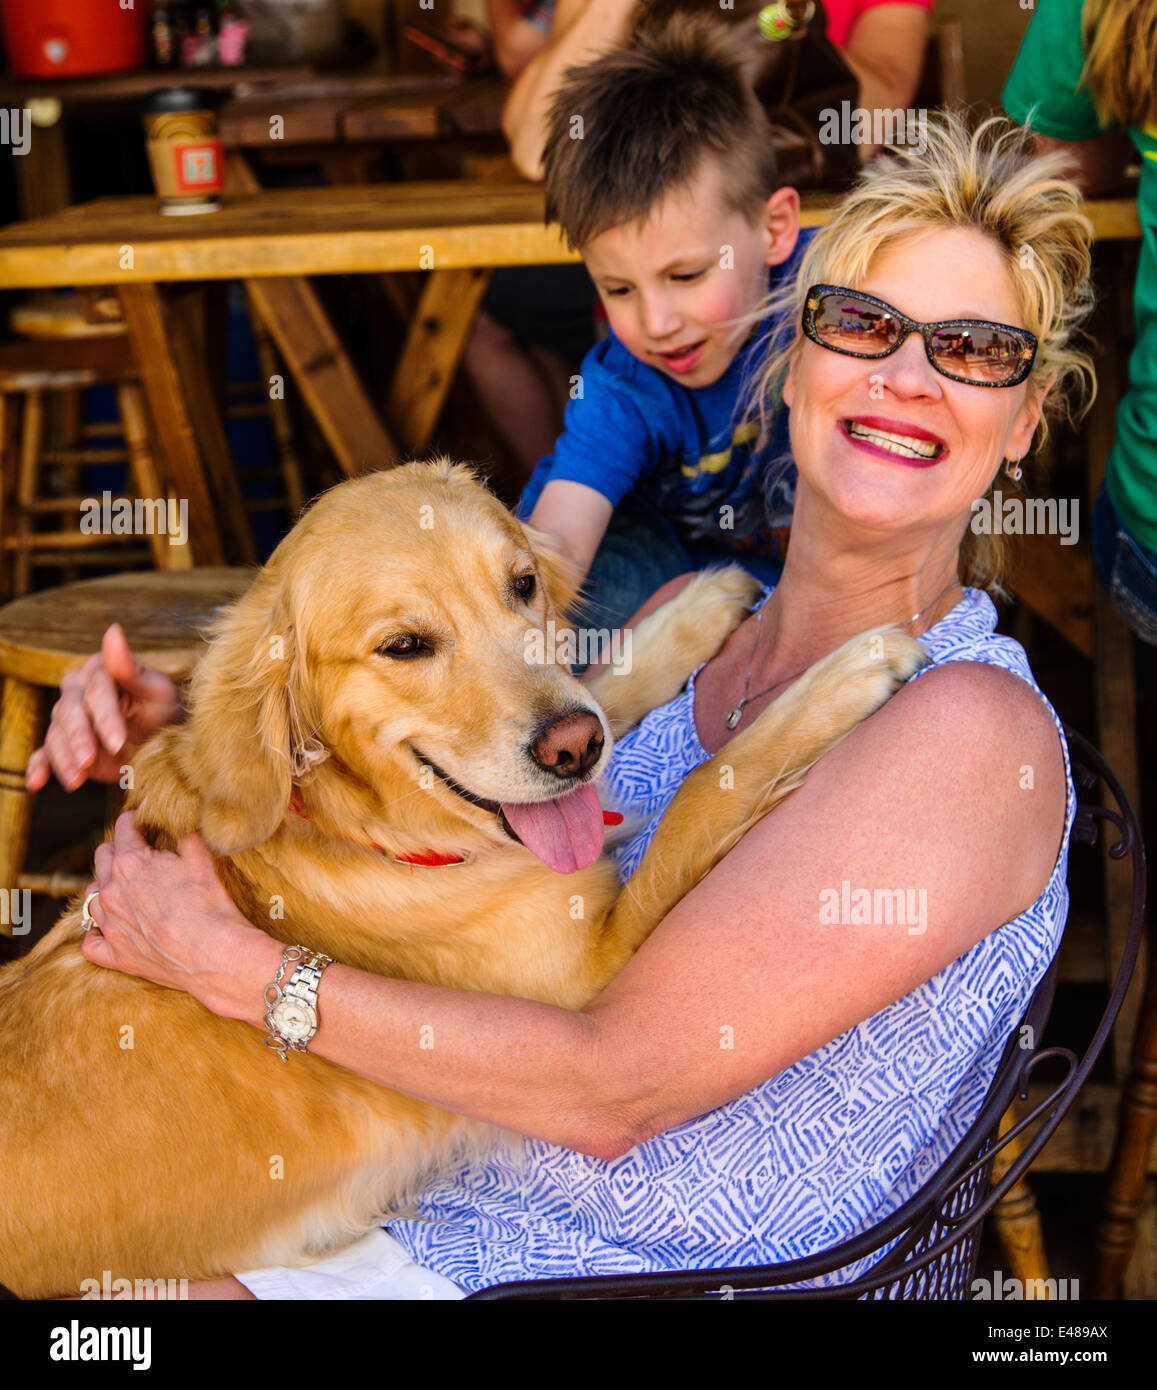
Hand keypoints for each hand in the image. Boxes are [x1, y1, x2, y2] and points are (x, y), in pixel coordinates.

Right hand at [26, 624, 183, 791]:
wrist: (165, 744)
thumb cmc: (165, 712)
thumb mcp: (158, 692)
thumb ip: (132, 668)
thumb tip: (112, 631)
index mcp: (100, 671)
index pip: (97, 692)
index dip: (105, 717)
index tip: (117, 740)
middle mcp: (77, 691)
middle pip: (70, 713)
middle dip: (79, 739)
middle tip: (89, 761)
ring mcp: (67, 719)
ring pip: (56, 735)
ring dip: (63, 758)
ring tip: (75, 780)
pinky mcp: (63, 744)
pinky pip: (45, 754)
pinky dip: (40, 767)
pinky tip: (37, 782)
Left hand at [80, 812, 274, 1016]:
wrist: (214, 953)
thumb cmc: (210, 904)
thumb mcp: (202, 856)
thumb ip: (184, 832)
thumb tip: (180, 820)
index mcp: (130, 862)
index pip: (124, 827)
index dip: (137, 820)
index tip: (146, 822)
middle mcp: (110, 891)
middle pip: (102, 856)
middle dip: (119, 849)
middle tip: (141, 853)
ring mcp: (109, 925)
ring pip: (91, 896)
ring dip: (107, 887)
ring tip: (128, 890)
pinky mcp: (114, 954)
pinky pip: (90, 942)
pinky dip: (98, 933)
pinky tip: (112, 928)